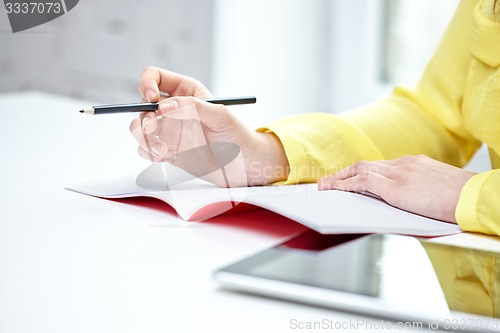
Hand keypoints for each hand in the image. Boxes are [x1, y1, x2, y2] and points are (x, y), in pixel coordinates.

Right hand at [130, 67, 289, 186]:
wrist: (244, 166)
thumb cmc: (238, 136)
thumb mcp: (221, 116)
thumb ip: (194, 107)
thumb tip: (165, 105)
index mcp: (186, 91)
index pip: (155, 77)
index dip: (147, 83)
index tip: (152, 98)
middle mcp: (174, 109)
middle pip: (142, 104)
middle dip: (143, 116)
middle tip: (152, 128)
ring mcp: (169, 130)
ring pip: (139, 127)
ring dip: (143, 138)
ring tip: (163, 150)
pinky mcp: (167, 150)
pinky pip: (145, 149)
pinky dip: (149, 153)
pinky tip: (168, 157)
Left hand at [317, 155, 476, 222]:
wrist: (477, 197)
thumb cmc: (462, 198)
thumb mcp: (437, 189)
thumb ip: (418, 190)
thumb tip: (408, 200)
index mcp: (414, 163)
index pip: (380, 166)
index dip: (361, 171)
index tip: (349, 177)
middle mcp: (404, 164)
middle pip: (366, 165)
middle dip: (344, 173)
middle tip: (328, 181)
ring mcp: (399, 173)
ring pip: (360, 170)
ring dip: (339, 178)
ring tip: (324, 186)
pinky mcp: (397, 187)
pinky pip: (363, 182)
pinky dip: (345, 184)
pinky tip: (334, 189)